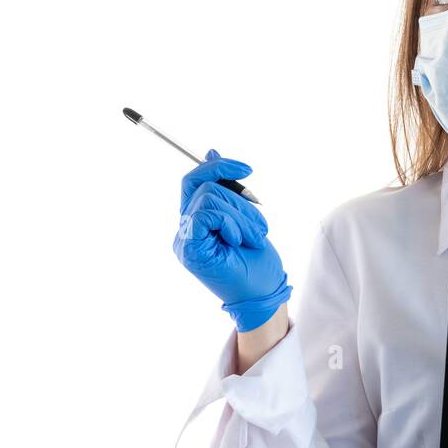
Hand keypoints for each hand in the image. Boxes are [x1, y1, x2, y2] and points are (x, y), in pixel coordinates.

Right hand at [172, 149, 291, 332]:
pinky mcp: (189, 249)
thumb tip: (211, 152)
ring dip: (242, 214)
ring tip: (253, 238)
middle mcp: (185, 230)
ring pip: (209, 197)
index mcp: (195, 221)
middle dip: (240, 201)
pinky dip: (231, 222)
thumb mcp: (245, 215)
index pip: (193, 181)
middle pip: (204, 186)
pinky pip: (206, 213)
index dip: (217, 167)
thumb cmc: (256, 262)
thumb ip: (225, 188)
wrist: (263, 296)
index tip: (247, 169)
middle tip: (259, 228)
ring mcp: (184, 240)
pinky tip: (239, 241)